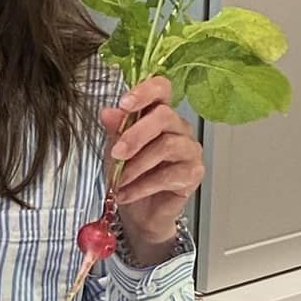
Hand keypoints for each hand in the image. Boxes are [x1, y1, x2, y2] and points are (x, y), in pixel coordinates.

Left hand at [100, 73, 204, 255]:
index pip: (161, 88)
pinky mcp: (193, 173)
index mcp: (159, 114)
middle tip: (117, 153)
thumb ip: (114, 130)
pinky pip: (168, 175)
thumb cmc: (129, 176)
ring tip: (119, 181)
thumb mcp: (114, 150)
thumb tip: (108, 112)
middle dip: (135, 135)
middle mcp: (178, 127)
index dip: (145, 91)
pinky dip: (142, 186)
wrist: (138, 212)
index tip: (124, 104)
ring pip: (167, 146)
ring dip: (136, 166)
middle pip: (164, 116)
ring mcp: (189, 149)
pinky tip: (127, 193)